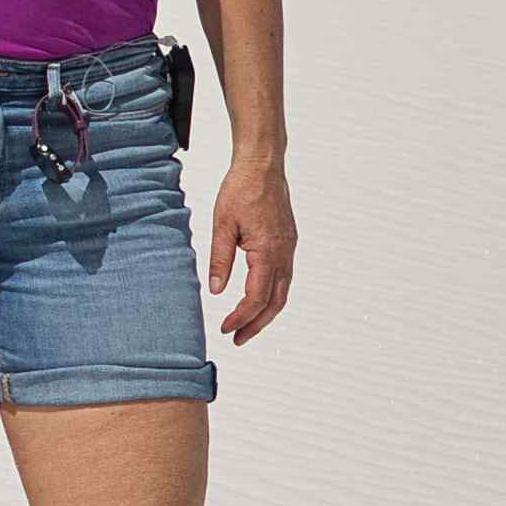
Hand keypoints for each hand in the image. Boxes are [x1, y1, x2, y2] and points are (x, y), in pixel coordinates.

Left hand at [210, 155, 297, 343]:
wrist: (263, 166)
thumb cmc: (242, 189)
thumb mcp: (222, 225)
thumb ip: (219, 260)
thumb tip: (216, 290)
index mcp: (268, 251)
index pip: (257, 297)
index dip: (241, 317)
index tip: (225, 328)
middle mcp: (284, 253)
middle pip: (275, 302)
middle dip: (257, 324)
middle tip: (238, 339)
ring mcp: (289, 248)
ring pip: (283, 291)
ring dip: (266, 312)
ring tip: (246, 325)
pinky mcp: (288, 242)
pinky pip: (284, 277)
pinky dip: (272, 294)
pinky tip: (258, 298)